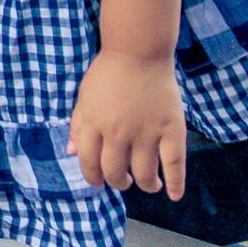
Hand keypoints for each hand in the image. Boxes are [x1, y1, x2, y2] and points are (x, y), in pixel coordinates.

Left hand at [69, 50, 186, 199]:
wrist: (138, 52)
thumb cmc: (108, 73)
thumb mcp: (84, 97)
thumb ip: (78, 125)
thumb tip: (72, 153)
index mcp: (93, 124)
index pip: (88, 163)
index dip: (93, 177)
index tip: (99, 181)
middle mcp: (117, 133)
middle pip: (115, 172)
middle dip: (118, 183)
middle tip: (123, 182)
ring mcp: (146, 133)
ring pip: (144, 174)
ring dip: (145, 185)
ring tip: (148, 184)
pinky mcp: (171, 130)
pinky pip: (175, 164)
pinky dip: (176, 183)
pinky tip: (173, 194)